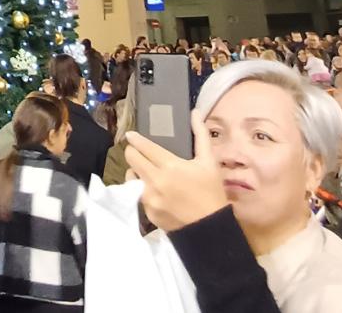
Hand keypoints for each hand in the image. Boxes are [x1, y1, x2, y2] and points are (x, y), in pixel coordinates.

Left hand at [124, 111, 228, 231]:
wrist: (209, 229)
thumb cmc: (211, 192)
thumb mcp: (209, 162)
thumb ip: (201, 135)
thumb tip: (195, 112)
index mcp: (169, 165)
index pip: (143, 146)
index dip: (135, 138)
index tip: (131, 135)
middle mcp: (155, 180)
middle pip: (131, 158)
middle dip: (133, 152)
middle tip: (139, 152)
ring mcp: (149, 197)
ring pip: (131, 176)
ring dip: (136, 171)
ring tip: (147, 172)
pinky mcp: (147, 212)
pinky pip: (138, 195)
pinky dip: (144, 190)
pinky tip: (155, 191)